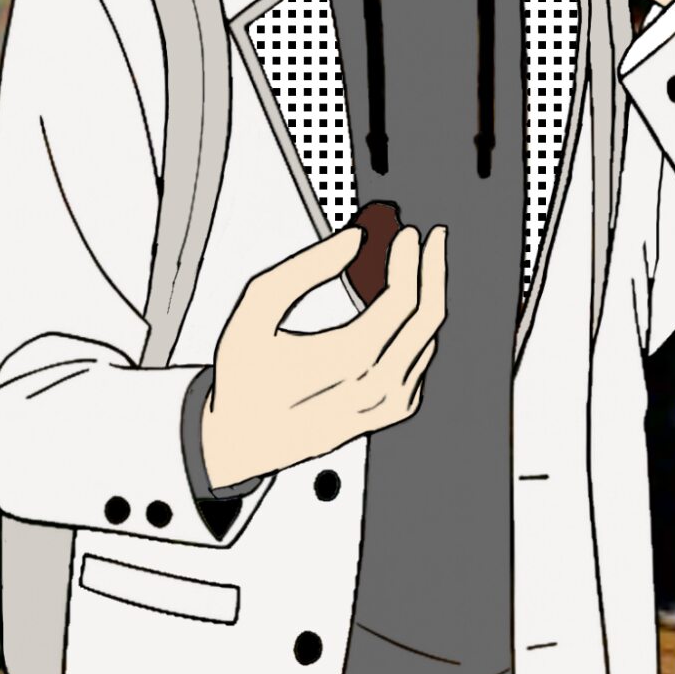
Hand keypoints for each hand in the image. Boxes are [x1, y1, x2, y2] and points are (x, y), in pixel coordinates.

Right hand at [203, 225, 446, 487]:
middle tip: (433, 240)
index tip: (406, 236)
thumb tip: (353, 240)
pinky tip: (411, 310)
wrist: (241, 437)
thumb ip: (301, 270)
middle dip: (432, 275)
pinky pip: (420, 368)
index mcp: (323, 369)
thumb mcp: (254, 312)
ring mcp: (376, 410)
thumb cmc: (243, 373)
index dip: (405, 269)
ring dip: (430, 301)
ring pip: (426, 347)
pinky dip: (421, 332)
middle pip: (420, 329)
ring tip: (423, 266)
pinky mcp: (386, 416)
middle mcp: (358, 396)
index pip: (389, 313)